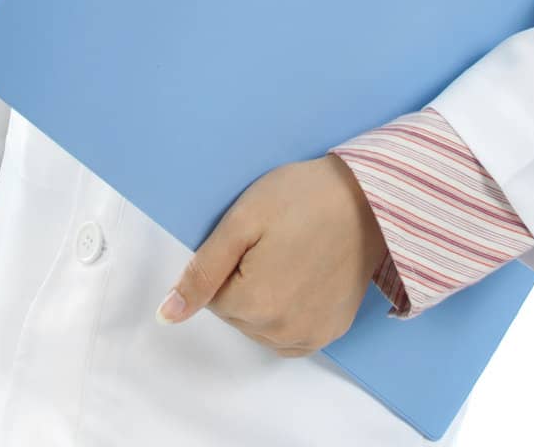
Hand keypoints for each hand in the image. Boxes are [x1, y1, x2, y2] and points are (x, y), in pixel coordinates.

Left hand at [154, 155, 386, 357]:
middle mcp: (282, 331)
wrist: (368, 199)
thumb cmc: (302, 198)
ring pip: (261, 326)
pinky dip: (287, 313)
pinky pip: (290, 336)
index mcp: (254, 304)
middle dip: (245, 280)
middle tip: (274, 241)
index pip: (213, 296)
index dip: (228, 262)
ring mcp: (310, 335)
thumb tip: (166, 314)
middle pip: (236, 314)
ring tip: (290, 255)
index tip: (254, 237)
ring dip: (266, 298)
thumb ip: (201, 271)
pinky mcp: (331, 331)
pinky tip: (302, 278)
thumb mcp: (242, 221)